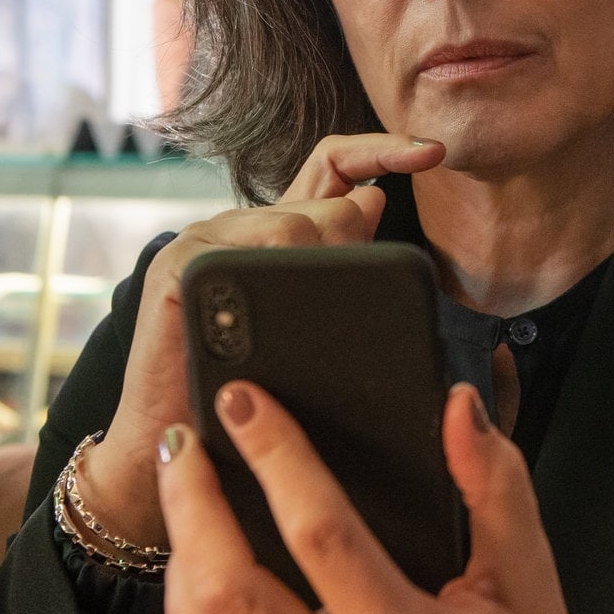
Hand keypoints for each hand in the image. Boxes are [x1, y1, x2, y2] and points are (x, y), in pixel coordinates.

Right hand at [74, 135, 447, 546]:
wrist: (185, 462)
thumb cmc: (254, 405)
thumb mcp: (314, 332)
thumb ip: (343, 266)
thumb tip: (372, 199)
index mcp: (275, 235)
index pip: (335, 164)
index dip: (384, 150)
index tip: (433, 154)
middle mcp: (241, 228)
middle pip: (329, 200)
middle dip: (358, 245)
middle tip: (357, 304)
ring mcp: (206, 244)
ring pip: (298, 222)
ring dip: (323, 269)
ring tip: (313, 328)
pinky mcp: (180, 270)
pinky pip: (250, 249)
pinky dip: (278, 274)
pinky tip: (278, 316)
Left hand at [156, 381, 575, 613]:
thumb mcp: (526, 582)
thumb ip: (494, 488)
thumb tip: (458, 409)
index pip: (320, 532)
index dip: (275, 456)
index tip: (246, 402)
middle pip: (228, 586)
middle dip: (192, 500)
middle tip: (185, 438)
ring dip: (182, 550)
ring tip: (184, 487)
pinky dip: (187, 604)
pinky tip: (197, 562)